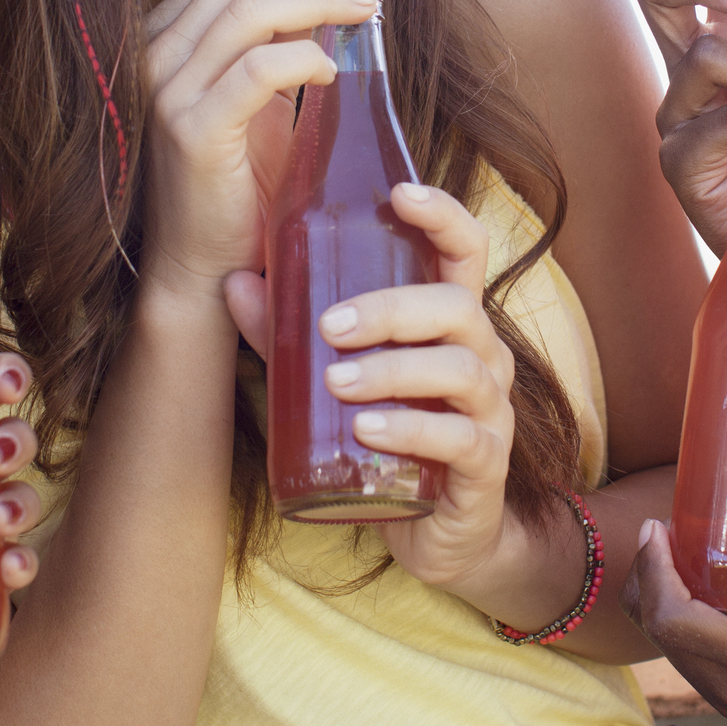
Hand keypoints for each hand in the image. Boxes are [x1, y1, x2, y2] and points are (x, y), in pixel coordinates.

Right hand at [140, 0, 379, 299]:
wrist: (205, 265)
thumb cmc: (241, 182)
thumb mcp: (263, 97)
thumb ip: (280, 41)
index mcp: (171, 34)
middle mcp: (157, 52)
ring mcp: (168, 91)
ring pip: (251, 9)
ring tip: (368, 5)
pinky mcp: (192, 131)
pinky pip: (256, 71)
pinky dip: (303, 56)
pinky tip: (334, 65)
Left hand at [225, 184, 515, 589]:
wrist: (441, 532)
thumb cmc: (392, 437)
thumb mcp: (338, 379)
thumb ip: (290, 335)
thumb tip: (234, 282)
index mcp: (453, 321)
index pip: (466, 250)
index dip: (443, 214)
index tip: (400, 193)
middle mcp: (484, 355)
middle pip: (458, 307)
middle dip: (392, 309)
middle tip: (329, 326)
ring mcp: (493, 410)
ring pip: (460, 369)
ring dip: (393, 370)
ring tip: (336, 382)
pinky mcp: (488, 465)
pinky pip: (460, 438)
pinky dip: (411, 429)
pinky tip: (366, 431)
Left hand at [620, 514, 726, 724]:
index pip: (678, 625)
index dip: (655, 573)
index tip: (659, 526)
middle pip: (665, 640)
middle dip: (649, 583)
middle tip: (662, 531)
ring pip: (673, 656)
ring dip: (660, 605)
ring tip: (672, 553)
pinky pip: (693, 666)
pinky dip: (679, 626)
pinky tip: (694, 587)